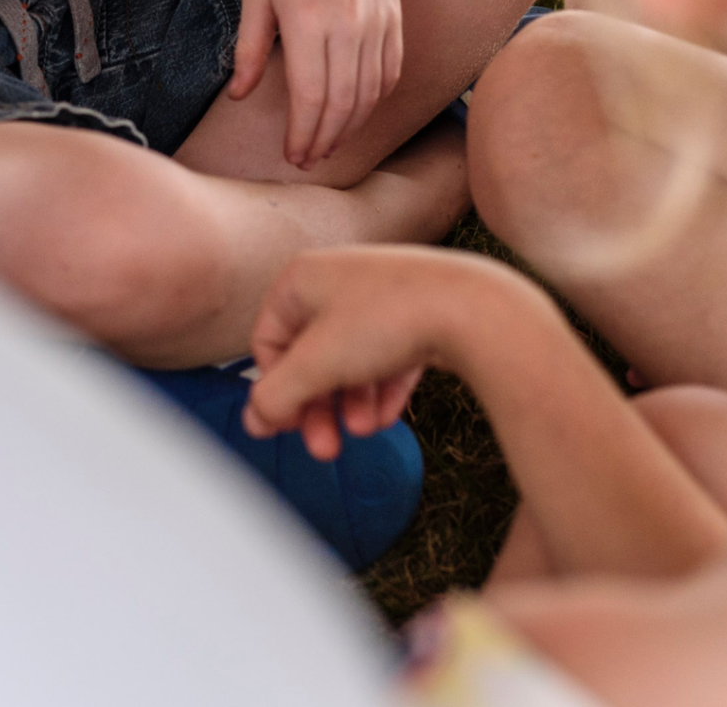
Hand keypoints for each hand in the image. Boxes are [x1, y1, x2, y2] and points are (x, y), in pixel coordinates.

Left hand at [230, 0, 401, 167]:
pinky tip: (354, 112)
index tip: (291, 155)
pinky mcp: (395, 18)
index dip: (302, 133)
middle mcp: (349, 24)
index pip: (310, 96)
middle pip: (342, 102)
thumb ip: (249, 49)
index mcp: (308, 19)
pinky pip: (390, 72)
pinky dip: (374, 100)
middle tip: (307, 159)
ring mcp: (378, 21)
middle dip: (324, 139)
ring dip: (349, 126)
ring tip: (328, 143)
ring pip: (370, 93)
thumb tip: (240, 96)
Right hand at [243, 248, 491, 460]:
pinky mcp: (415, 314)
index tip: (286, 425)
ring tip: (363, 432)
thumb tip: (254, 419)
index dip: (274, 388)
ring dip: (350, 404)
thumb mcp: (316, 363)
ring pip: (351, 361)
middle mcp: (338, 280)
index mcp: (302, 278)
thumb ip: (276, 395)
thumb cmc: (387, 319)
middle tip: (323, 447)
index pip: (268, 340)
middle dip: (317, 407)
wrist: (472, 308)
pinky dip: (382, 392)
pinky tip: (385, 420)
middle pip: (311, 356)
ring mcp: (380, 296)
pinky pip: (387, 359)